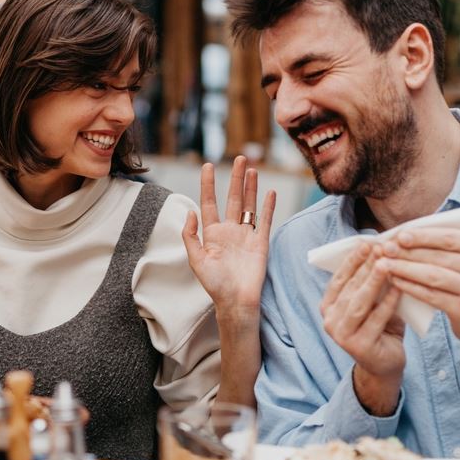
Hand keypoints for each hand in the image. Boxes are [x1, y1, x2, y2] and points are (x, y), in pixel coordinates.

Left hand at [181, 156, 275, 313]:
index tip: (208, 166)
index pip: (209, 203)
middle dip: (236, 178)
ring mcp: (246, 235)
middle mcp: (230, 231)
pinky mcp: (260, 242)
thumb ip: (191, 236)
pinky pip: (265, 220)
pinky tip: (270, 192)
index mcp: (212, 234)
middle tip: (239, 158)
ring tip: (252, 169)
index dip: (208, 184)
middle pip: (233, 198)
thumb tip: (189, 212)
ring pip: (249, 205)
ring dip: (251, 187)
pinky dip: (268, 206)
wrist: (236, 301)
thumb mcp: (196, 260)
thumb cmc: (214, 284)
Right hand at [320, 245, 405, 413]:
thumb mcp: (372, 302)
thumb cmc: (380, 327)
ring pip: (359, 303)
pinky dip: (388, 303)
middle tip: (380, 248)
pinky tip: (399, 288)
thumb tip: (382, 250)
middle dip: (365, 266)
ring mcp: (342, 336)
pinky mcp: (359, 347)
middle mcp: (329, 321)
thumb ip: (371, 283)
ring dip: (373, 282)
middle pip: (349, 288)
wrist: (385, 364)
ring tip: (386, 264)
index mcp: (328, 306)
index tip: (366, 242)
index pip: (339, 278)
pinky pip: (375, 320)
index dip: (352, 260)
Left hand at [378, 228, 459, 357]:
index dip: (423, 236)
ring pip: (432, 275)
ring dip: (405, 268)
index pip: (450, 237)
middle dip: (408, 251)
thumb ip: (448, 247)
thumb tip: (407, 234)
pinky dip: (410, 287)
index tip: (400, 235)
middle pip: (439, 256)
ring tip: (385, 265)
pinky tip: (395, 281)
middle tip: (385, 249)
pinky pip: (431, 295)